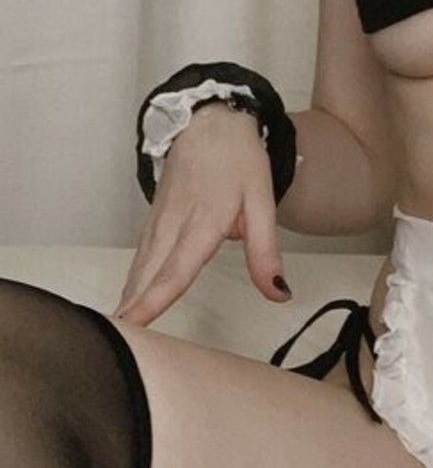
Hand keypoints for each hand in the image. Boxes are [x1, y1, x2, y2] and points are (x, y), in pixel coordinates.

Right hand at [116, 103, 290, 325]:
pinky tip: (127, 303)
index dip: (155, 299)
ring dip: (128, 300)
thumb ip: (266, 252)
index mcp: (203, 221)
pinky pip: (140, 257)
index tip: (133, 324)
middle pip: (149, 274)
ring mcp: (159, 221)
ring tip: (117, 335)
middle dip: (132, 310)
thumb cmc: (238, 159)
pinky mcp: (153, 220)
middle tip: (118, 347)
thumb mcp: (263, 200)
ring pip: (140, 268)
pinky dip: (131, 283)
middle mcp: (174, 225)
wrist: (210, 119)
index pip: (177, 269)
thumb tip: (279, 294)